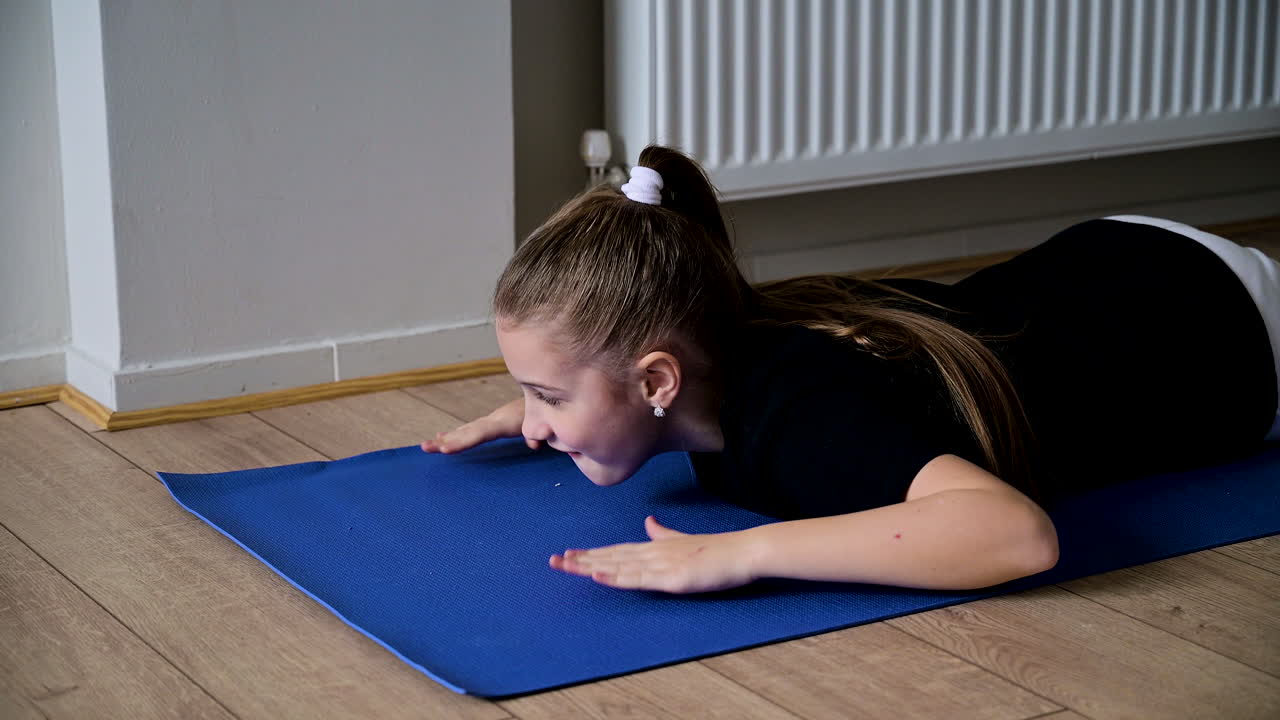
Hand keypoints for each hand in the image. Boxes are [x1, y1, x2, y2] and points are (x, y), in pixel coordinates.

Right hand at [421, 397, 539, 452]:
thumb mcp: (547, 425)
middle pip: (468, 431)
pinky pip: (473, 429)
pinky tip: (443, 436)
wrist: (552, 395)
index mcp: (506, 421)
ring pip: (467, 430)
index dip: (463, 440)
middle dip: (447, 441)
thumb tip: (534, 444)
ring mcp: (494, 420)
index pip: (481, 432)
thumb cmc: (550, 413)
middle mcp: (496, 419)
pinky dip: (457, 434)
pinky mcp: (496, 422)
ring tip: (427, 445)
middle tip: (425, 447)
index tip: (444, 448)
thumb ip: (539, 435)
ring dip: (448, 438)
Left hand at [550, 516, 758, 593]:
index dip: (592, 553)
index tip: (569, 554)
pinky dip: (615, 577)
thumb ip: (663, 533)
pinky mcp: (671, 578)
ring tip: (566, 566)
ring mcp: (660, 564)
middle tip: (554, 561)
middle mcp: (652, 552)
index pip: (616, 551)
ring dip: (590, 567)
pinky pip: (638, 579)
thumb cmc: (715, 550)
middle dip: (581, 560)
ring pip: (618, 566)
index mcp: (654, 546)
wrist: (741, 551)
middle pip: (610, 557)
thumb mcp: (683, 540)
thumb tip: (648, 522)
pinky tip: (597, 576)